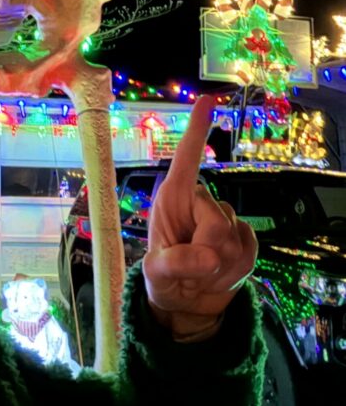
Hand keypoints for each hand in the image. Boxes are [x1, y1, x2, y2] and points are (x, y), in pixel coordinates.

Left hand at [142, 95, 256, 339]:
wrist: (187, 306)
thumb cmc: (163, 280)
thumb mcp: (156, 276)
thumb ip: (176, 264)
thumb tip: (209, 257)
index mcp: (173, 198)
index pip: (187, 158)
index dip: (198, 130)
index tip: (207, 100)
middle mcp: (199, 202)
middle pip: (217, 216)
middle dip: (205, 246)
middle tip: (189, 266)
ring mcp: (225, 220)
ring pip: (234, 237)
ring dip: (218, 263)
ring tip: (200, 272)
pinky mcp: (244, 239)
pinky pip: (249, 249)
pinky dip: (234, 269)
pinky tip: (219, 274)